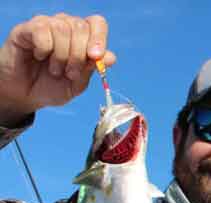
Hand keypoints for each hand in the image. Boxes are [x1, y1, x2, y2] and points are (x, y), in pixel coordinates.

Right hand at [0, 13, 114, 122]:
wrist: (24, 94)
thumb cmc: (52, 87)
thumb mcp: (77, 84)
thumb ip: (92, 70)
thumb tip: (110, 57)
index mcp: (82, 38)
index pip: (97, 23)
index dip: (99, 38)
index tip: (95, 56)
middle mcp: (65, 27)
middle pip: (81, 26)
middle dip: (79, 55)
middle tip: (70, 74)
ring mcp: (46, 25)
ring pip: (62, 28)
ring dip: (61, 55)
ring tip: (55, 70)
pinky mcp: (27, 29)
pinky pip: (42, 30)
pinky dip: (44, 48)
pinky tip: (40, 57)